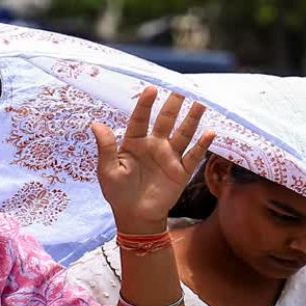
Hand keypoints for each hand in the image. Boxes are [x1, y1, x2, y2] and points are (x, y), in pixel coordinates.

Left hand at [92, 87, 214, 233]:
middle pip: (165, 121)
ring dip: (192, 119)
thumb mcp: (108, 171)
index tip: (151, 89)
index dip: (145, 105)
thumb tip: (96, 124)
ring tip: (200, 103)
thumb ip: (106, 148)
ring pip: (182, 134)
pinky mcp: (181, 171)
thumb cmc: (118, 193)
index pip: (140, 119)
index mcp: (134, 143)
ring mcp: (169, 157)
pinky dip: (202, 145)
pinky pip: (193, 156)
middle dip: (173, 105)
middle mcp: (154, 146)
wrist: (135, 217)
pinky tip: (210, 133)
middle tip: (182, 88)